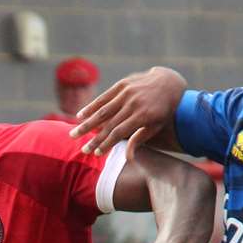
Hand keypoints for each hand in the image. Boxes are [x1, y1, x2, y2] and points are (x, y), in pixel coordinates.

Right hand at [68, 66, 186, 158]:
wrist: (168, 83)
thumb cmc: (162, 111)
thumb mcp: (156, 127)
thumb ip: (139, 140)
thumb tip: (128, 159)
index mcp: (143, 116)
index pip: (120, 132)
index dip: (106, 144)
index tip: (96, 153)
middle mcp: (133, 103)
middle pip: (108, 123)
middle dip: (93, 138)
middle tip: (81, 150)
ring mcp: (127, 92)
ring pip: (103, 110)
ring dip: (87, 123)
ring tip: (74, 134)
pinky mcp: (122, 84)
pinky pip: (104, 97)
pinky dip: (91, 106)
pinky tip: (80, 115)